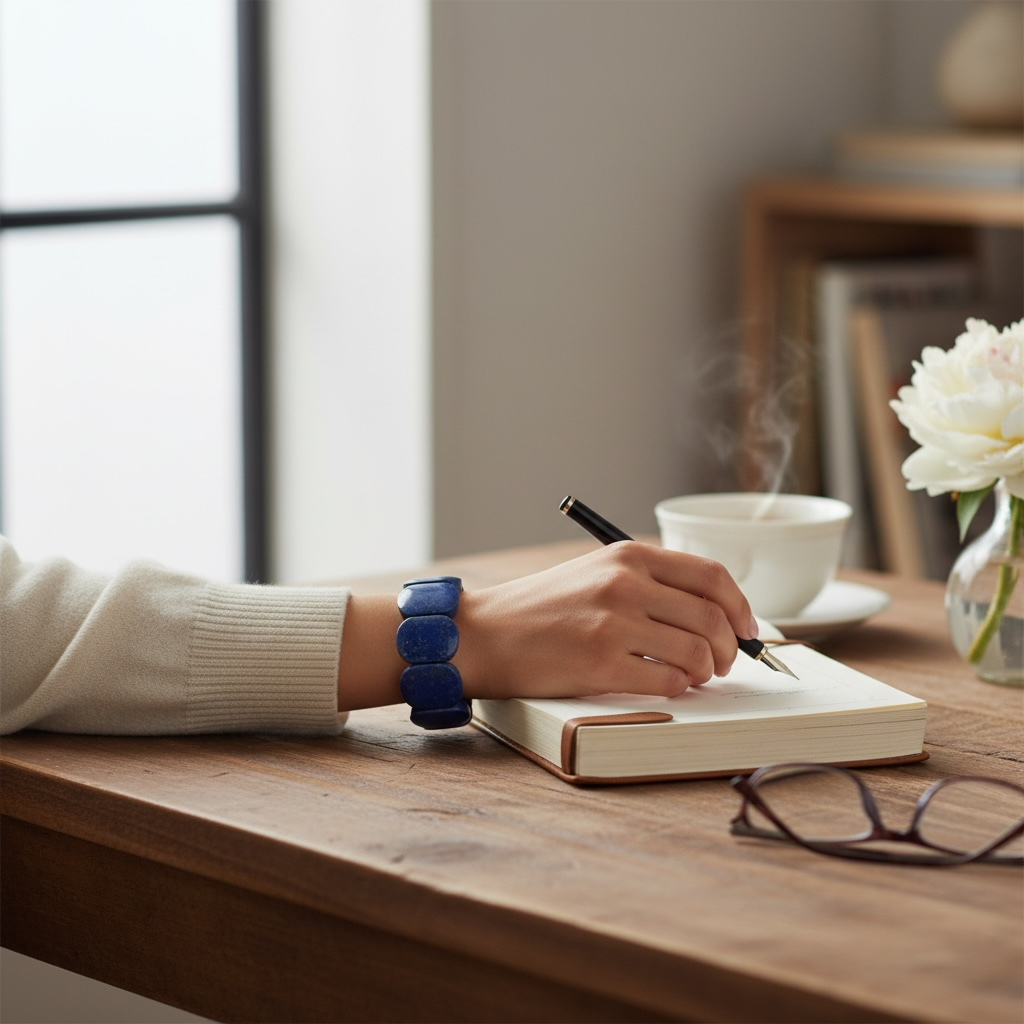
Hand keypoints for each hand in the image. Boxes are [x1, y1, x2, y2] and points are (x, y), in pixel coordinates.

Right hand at [455, 542, 756, 700]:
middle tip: (724, 663)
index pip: (712, 575)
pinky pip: (669, 681)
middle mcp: (625, 583)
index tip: (748, 629)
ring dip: (707, 671)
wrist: (485, 634)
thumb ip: (650, 583)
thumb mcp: (596, 572)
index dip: (741, 606)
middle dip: (732, 647)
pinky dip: (680, 688)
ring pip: (697, 652)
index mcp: (628, 555)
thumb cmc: (542, 608)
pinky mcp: (601, 664)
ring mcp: (614, 624)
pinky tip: (668, 685)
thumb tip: (716, 615)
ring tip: (694, 676)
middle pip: (713, 616)